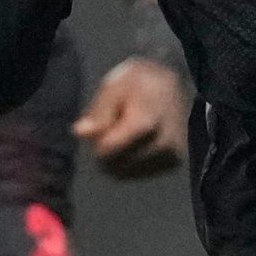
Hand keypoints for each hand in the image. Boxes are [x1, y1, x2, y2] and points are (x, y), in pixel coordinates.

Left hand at [74, 57, 186, 177]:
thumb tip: (80, 133)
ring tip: (129, 132)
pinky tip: (140, 141)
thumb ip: (98, 112)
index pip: (108, 151)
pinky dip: (133, 161)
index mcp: (146, 122)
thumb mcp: (114, 87)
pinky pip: (139, 173)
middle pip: (116, 166)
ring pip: (126, 173)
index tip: (104, 125)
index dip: (98, 141)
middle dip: (107, 151)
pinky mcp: (174, 162)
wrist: (173, 85)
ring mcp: (171, 155)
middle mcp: (163, 143)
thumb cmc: (140, 82)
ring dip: (120, 158)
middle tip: (115, 126)